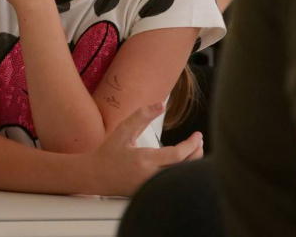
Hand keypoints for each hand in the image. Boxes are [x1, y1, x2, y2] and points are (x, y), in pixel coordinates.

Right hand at [89, 102, 203, 196]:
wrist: (96, 176)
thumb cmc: (109, 152)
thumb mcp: (123, 130)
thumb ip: (142, 116)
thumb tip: (161, 104)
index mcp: (144, 160)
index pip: (178, 155)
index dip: (191, 144)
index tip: (197, 135)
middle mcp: (151, 176)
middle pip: (185, 169)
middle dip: (197, 153)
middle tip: (199, 141)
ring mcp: (152, 187)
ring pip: (182, 178)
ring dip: (192, 163)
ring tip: (194, 149)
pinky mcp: (152, 192)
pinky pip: (174, 183)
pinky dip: (182, 172)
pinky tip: (184, 162)